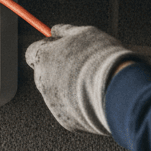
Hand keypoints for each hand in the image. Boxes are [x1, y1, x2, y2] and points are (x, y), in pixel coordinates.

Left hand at [25, 24, 143, 134]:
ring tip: (93, 82)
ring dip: (70, 87)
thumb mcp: (85, 33)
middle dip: (58, 70)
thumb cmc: (102, 59)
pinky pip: (70, 109)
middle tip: (81, 67)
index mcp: (43, 58)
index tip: (59, 49)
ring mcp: (52, 102)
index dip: (47, 50)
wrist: (118, 90)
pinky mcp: (65, 120)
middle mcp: (42, 81)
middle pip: (44, 74)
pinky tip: (95, 97)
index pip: (32, 52)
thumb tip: (54, 30)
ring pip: (58, 92)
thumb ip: (65, 31)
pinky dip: (80, 104)